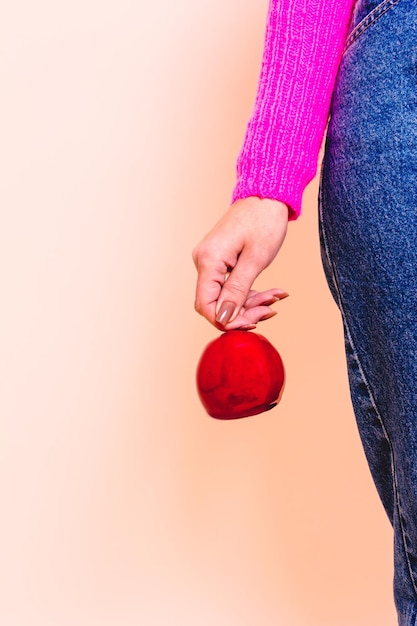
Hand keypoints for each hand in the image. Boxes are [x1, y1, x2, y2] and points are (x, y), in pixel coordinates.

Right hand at [192, 197, 288, 329]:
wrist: (267, 194)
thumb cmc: (264, 221)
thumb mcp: (255, 260)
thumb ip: (237, 291)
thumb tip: (224, 319)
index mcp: (208, 260)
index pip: (205, 305)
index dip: (226, 320)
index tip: (253, 322)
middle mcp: (203, 261)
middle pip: (216, 303)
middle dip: (243, 312)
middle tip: (271, 310)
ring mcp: (210, 261)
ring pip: (225, 296)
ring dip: (251, 302)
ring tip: (276, 298)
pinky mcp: (219, 260)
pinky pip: (230, 285)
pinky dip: (249, 292)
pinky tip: (270, 292)